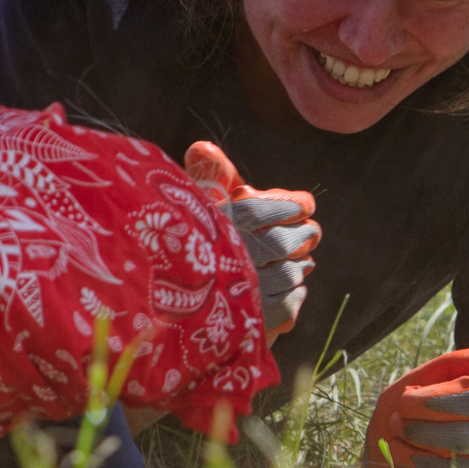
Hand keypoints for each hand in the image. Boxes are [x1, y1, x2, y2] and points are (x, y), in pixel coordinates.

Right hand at [183, 141, 317, 338]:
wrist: (157, 314)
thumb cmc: (172, 251)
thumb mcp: (185, 212)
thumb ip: (201, 181)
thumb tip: (202, 147)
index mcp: (218, 227)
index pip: (264, 211)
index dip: (289, 207)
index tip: (304, 205)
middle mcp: (236, 257)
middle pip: (284, 242)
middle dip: (303, 235)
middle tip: (311, 232)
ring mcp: (249, 291)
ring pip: (291, 272)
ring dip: (300, 265)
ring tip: (302, 261)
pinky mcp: (257, 321)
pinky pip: (290, 301)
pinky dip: (296, 292)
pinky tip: (292, 286)